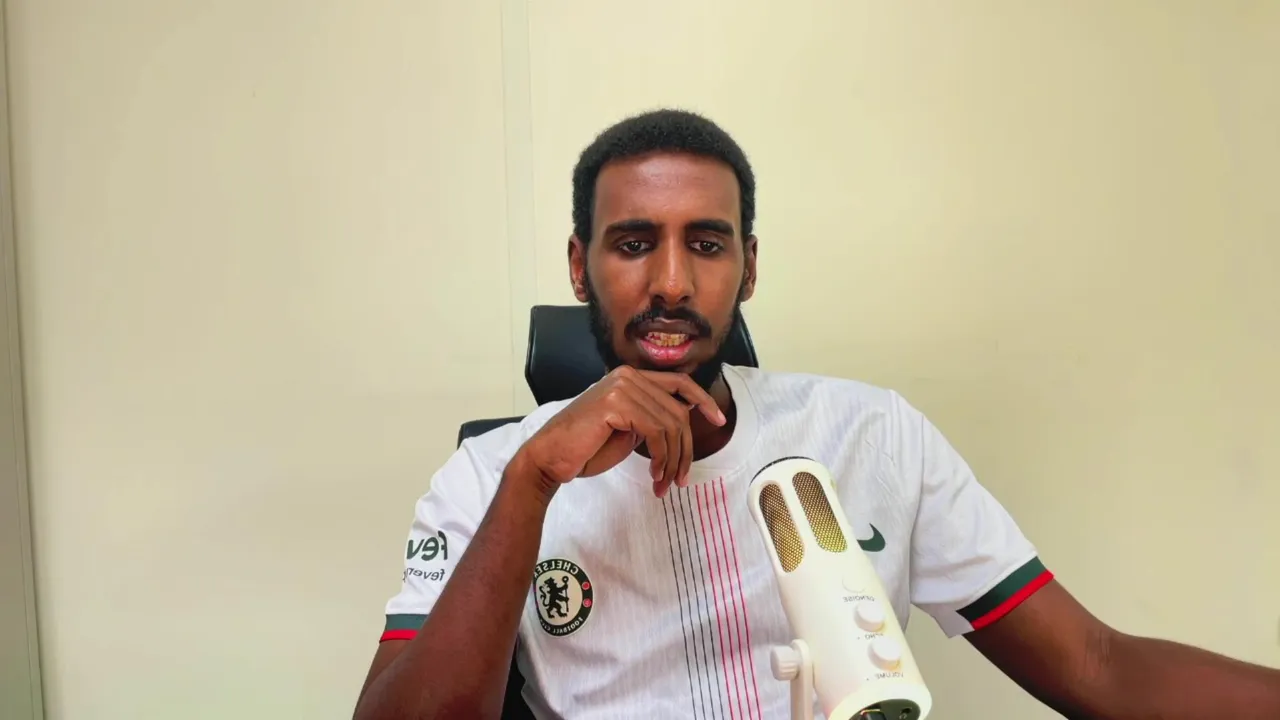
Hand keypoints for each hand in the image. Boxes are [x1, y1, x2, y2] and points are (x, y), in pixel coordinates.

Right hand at [517, 366, 726, 497]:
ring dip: (672, 461)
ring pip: (670, 424)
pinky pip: (656, 432)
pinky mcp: (616, 404)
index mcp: (630, 378)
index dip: (702, 400)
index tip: (719, 420)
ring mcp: (621, 387)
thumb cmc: (586, 448)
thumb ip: (651, 419)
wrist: (550, 458)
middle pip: (678, 411)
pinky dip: (661, 458)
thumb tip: (683, 420)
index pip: (679, 383)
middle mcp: (627, 376)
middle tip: (681, 479)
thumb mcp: (628, 429)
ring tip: (665, 483)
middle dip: (684, 450)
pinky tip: (654, 475)